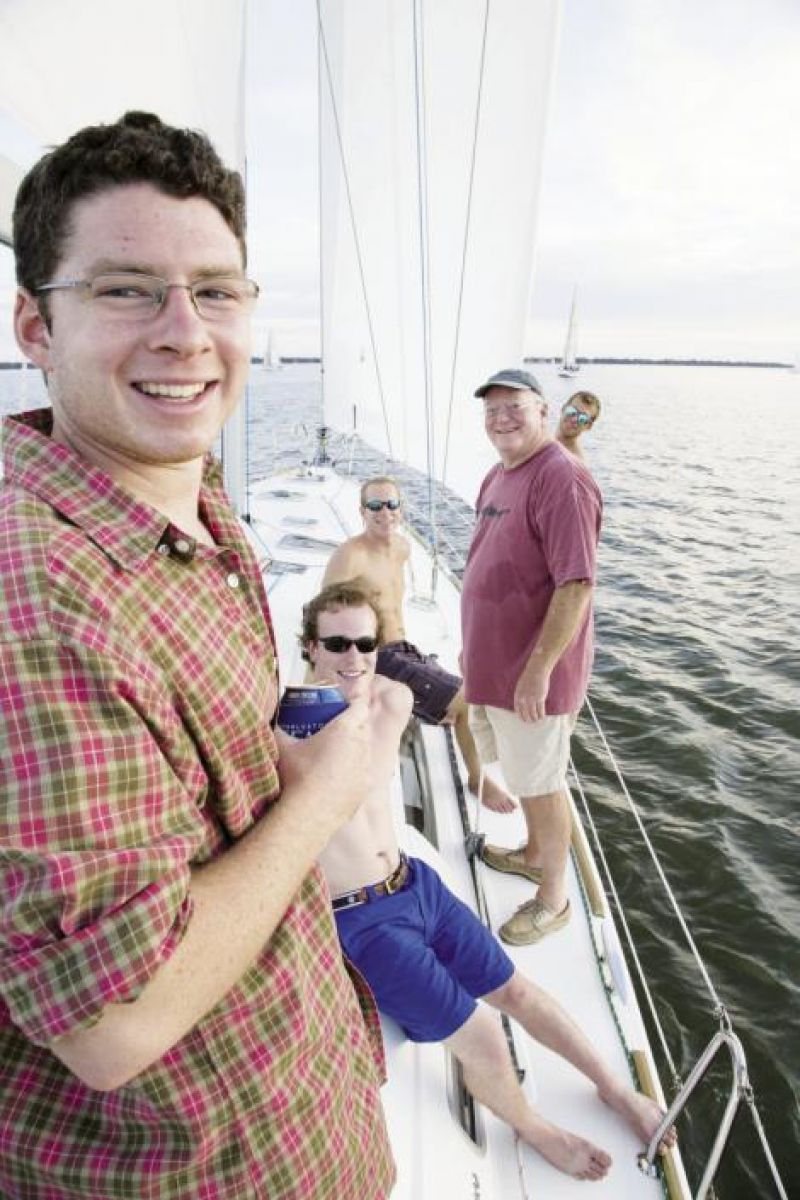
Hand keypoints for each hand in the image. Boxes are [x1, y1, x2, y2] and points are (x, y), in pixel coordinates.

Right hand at [274, 695, 370, 836]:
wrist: (307, 814)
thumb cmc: (297, 776)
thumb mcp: (283, 747)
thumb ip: (280, 729)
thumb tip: (272, 721)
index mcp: (344, 729)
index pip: (360, 706)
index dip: (356, 702)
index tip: (349, 703)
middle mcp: (361, 745)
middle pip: (364, 727)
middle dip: (354, 726)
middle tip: (336, 730)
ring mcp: (366, 768)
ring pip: (366, 750)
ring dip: (355, 749)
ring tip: (336, 755)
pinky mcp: (365, 788)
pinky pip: (364, 773)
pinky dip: (355, 772)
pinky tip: (338, 778)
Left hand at [513, 659, 549, 722]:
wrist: (536, 671)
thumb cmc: (529, 676)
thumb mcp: (521, 685)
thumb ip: (521, 694)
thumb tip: (524, 701)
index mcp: (517, 695)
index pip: (517, 709)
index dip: (520, 714)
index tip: (523, 718)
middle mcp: (523, 699)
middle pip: (525, 713)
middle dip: (527, 718)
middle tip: (530, 722)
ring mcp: (532, 699)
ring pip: (533, 713)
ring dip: (534, 718)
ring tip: (536, 720)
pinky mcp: (540, 698)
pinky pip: (540, 710)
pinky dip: (541, 715)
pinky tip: (542, 717)